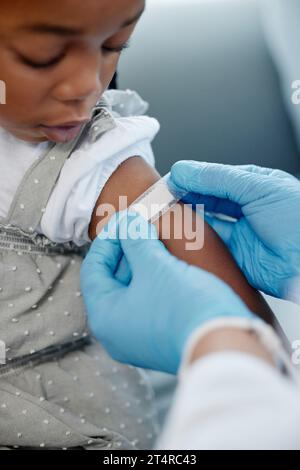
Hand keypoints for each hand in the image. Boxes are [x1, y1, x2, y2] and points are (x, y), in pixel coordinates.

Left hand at [80, 212, 252, 373]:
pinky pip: (148, 302)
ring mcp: (138, 338)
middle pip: (112, 280)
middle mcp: (116, 332)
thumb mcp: (155, 266)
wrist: (226, 344)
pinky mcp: (159, 338)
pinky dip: (153, 281)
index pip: (93, 269)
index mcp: (104, 316)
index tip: (124, 221)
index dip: (108, 239)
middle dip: (127, 250)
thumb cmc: (185, 308)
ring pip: (132, 290)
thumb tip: (127, 223)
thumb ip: (136, 240)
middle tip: (141, 227)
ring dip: (142, 264)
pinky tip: (168, 263)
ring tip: (157, 241)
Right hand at [171, 161, 299, 299]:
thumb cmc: (298, 218)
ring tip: (167, 212)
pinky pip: (209, 245)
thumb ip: (217, 178)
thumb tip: (184, 169)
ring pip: (205, 222)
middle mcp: (245, 208)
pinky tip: (182, 231)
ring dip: (187, 217)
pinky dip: (194, 239)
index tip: (170, 179)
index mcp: (254, 185)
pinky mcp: (235, 256)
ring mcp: (240, 232)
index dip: (192, 177)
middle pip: (207, 199)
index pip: (215, 177)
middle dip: (185, 196)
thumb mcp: (257, 186)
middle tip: (163, 196)